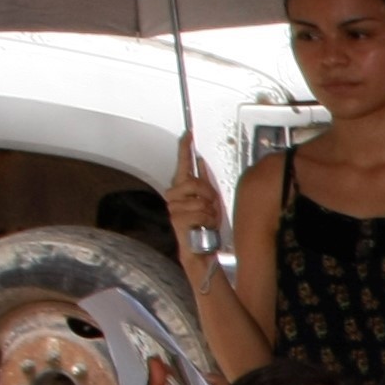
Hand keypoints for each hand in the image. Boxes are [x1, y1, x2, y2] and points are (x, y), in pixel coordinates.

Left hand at [135, 363, 221, 384]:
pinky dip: (220, 384)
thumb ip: (156, 382)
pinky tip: (207, 377)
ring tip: (195, 368)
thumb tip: (154, 359)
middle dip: (193, 371)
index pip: (186, 384)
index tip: (168, 361)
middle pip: (201, 384)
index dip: (180, 371)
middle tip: (180, 360)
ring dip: (209, 376)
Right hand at [164, 138, 225, 255]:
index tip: (188, 134)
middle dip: (209, 196)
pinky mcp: (176, 219)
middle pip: (195, 183)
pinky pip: (200, 214)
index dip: (185, 148)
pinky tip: (204, 227)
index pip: (183, 164)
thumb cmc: (205, 227)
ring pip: (200, 201)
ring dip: (211, 213)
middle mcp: (174, 195)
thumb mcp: (209, 202)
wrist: (200, 250)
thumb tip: (200, 162)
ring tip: (207, 221)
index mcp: (183, 188)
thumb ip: (203, 184)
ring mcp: (173, 207)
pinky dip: (208, 222)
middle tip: (211, 208)